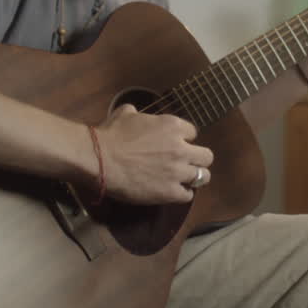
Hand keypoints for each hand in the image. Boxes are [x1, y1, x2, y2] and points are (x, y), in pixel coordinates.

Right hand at [95, 104, 212, 204]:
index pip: (193, 133)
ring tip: (185, 180)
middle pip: (207, 156)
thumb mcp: (126, 114)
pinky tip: (174, 192)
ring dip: (195, 178)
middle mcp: (181, 148)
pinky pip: (188, 195)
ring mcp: (177, 171)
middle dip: (198, 159)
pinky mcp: (170, 191)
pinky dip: (183, 193)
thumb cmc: (111, 134)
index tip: (175, 144)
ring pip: (203, 177)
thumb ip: (137, 113)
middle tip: (186, 164)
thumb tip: (134, 112)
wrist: (101, 159)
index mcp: (173, 126)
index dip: (185, 139)